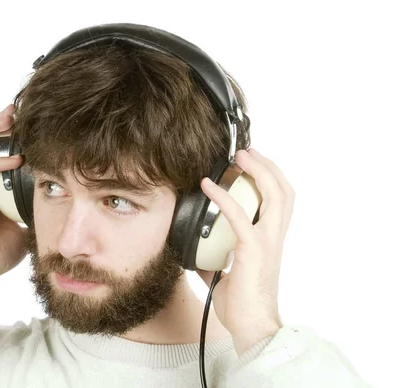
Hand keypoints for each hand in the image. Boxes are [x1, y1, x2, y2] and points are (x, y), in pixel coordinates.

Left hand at [196, 148, 294, 355]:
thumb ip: (215, 258)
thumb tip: (196, 251)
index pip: (280, 202)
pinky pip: (239, 216)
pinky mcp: (253, 250)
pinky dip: (223, 197)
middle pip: (284, 191)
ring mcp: (266, 242)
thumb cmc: (241, 304)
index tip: (252, 164)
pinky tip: (208, 185)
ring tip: (240, 157)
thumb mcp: (225, 275)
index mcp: (270, 241)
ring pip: (274, 196)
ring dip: (257, 172)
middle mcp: (274, 238)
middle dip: (268, 167)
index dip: (269, 179)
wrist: (251, 327)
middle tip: (247, 152)